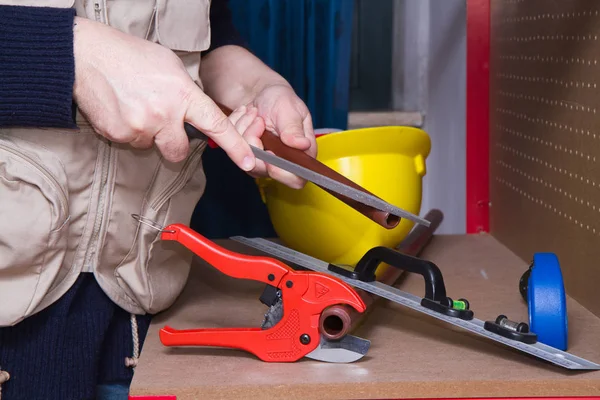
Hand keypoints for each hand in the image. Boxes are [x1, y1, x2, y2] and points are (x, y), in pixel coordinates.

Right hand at [71, 17, 254, 169]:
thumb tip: (196, 115)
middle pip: (179, 151)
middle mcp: (165, 115)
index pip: (216, 126)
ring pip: (152, 146)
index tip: (250, 163)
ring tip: (135, 105)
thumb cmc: (131, 56)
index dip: (235, 147)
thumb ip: (187, 94)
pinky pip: (131, 143)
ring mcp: (141, 127)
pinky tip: (121, 108)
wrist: (86, 55)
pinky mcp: (119, 135)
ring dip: (148, 133)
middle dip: (173, 143)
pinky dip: (128, 131)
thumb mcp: (170, 66)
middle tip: (161, 122)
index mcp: (183, 95)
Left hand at [228, 83, 316, 188]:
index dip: (282, 173)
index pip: (295, 179)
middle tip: (259, 120)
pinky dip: (236, 127)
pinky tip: (245, 116)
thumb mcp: (290, 109)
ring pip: (244, 158)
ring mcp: (262, 161)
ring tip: (254, 114)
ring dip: (245, 131)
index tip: (270, 156)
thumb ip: (294, 128)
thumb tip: (302, 144)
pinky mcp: (245, 155)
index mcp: (300, 155)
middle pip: (263, 169)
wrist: (263, 94)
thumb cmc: (281, 100)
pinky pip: (231, 148)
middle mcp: (281, 162)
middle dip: (255, 142)